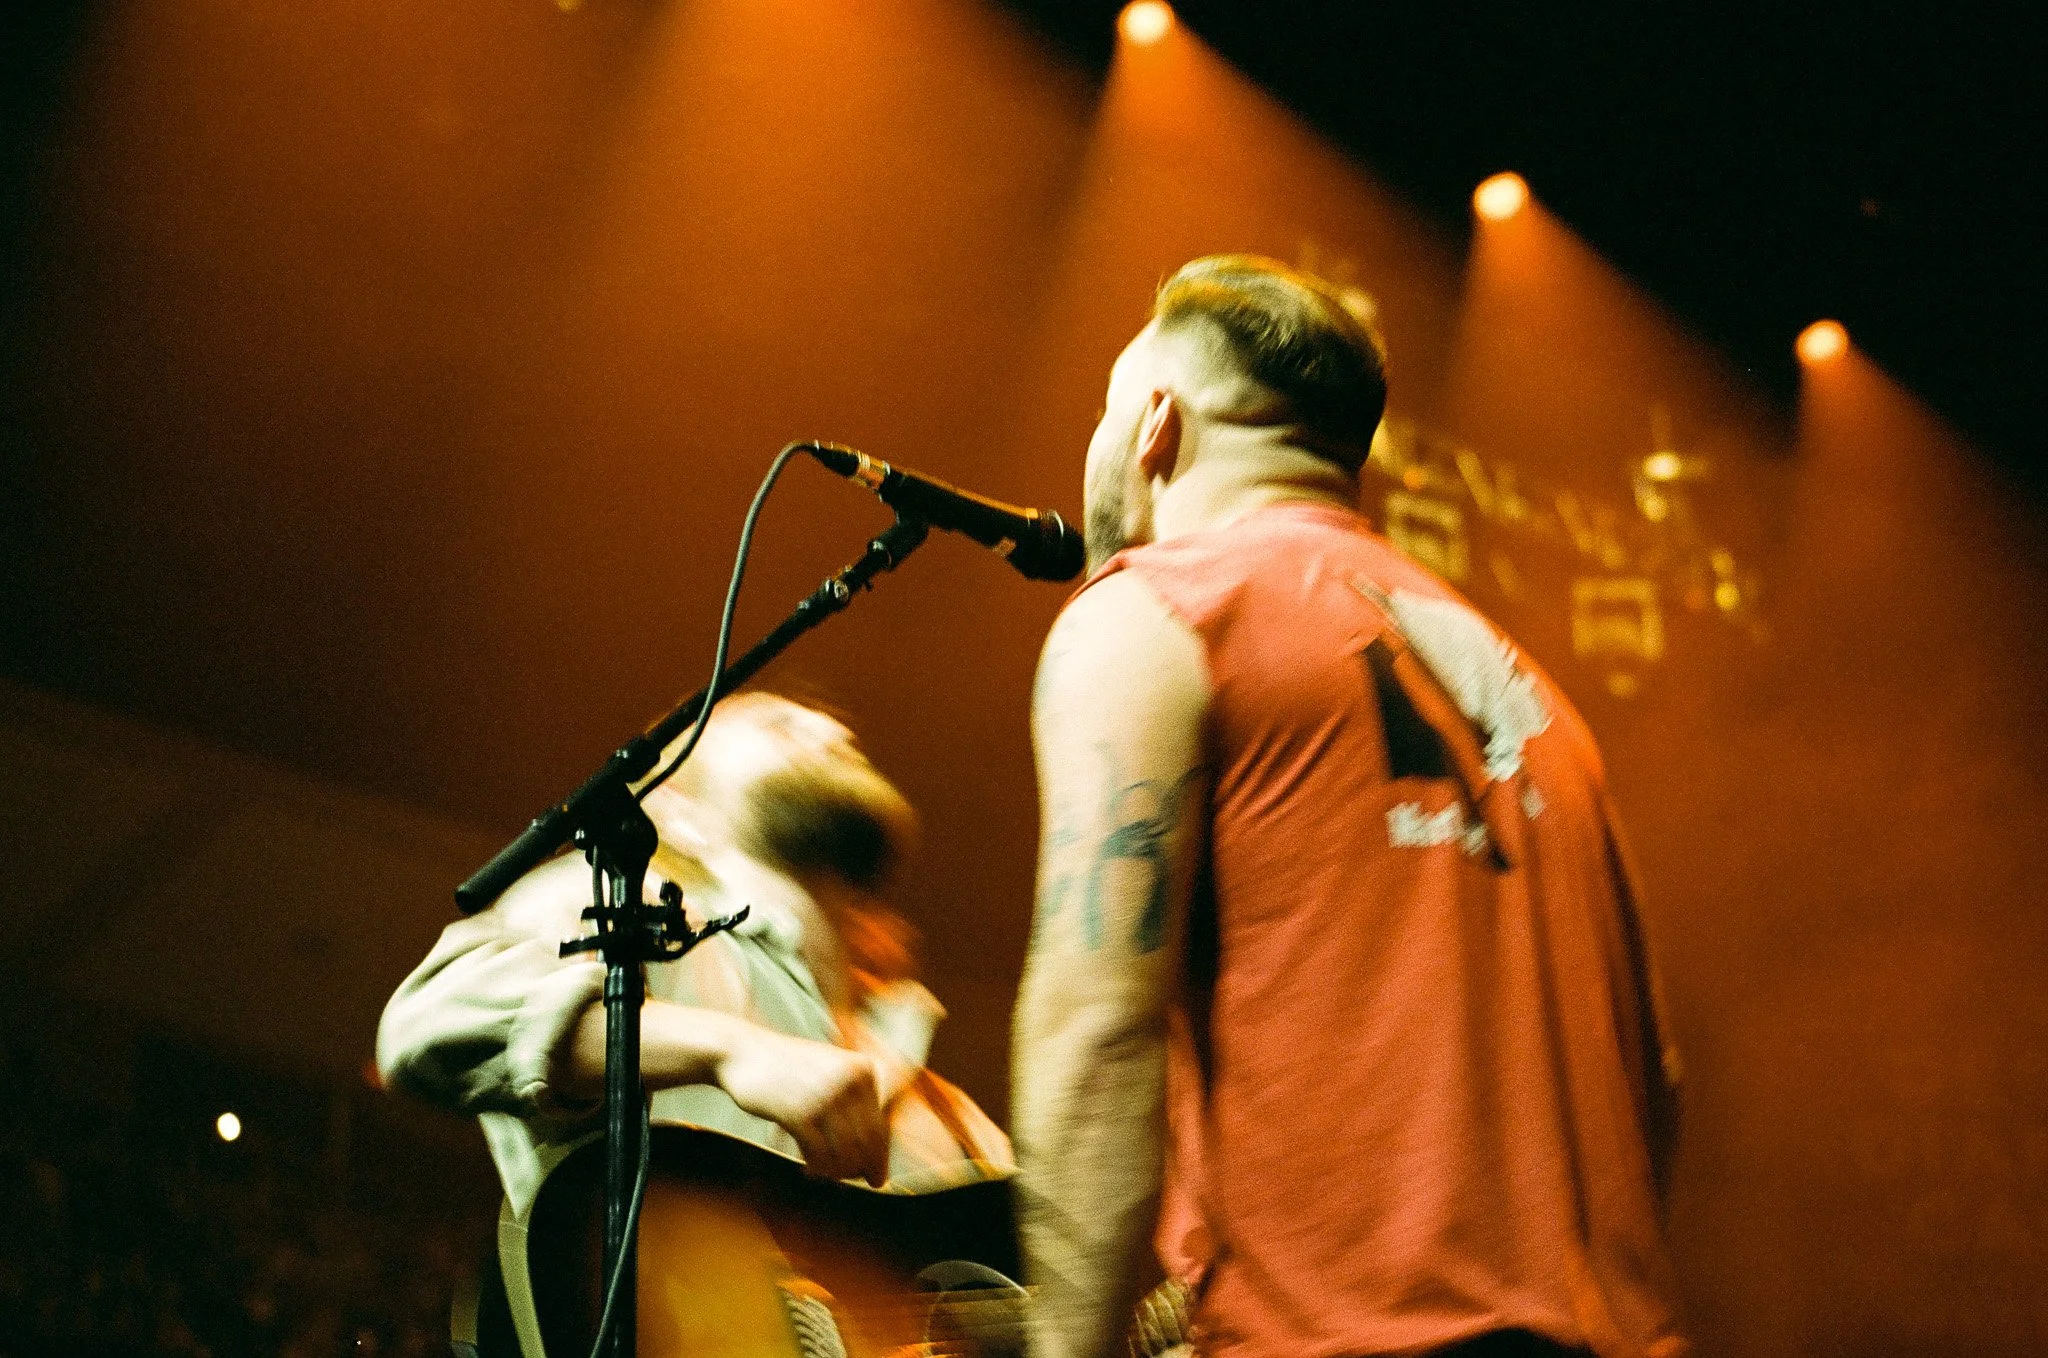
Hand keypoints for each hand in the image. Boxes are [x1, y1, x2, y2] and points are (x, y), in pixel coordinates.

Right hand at [716, 1024, 890, 1185]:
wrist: (743, 1052)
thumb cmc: (788, 1068)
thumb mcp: (830, 1072)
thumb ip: (854, 1104)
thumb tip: (875, 1159)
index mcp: (862, 1070)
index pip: (881, 1126)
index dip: (879, 1158)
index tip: (876, 1179)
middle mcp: (849, 1081)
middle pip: (867, 1143)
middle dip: (862, 1169)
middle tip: (854, 1181)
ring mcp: (824, 1096)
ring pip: (845, 1152)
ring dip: (837, 1170)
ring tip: (826, 1173)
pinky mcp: (798, 1113)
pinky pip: (818, 1154)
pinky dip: (816, 1167)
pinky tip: (808, 1169)